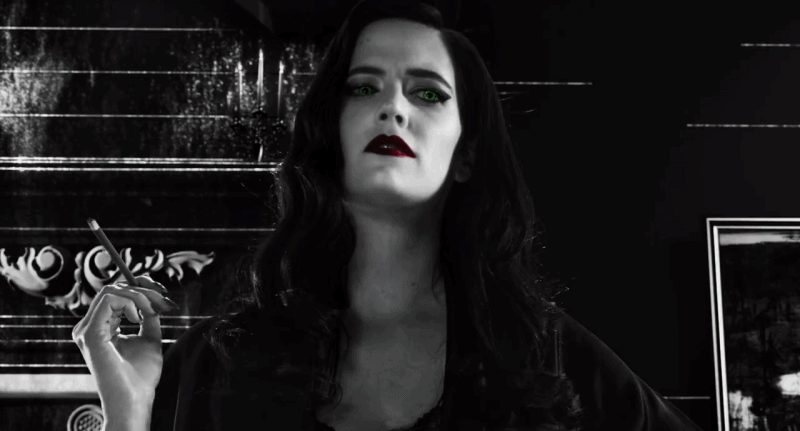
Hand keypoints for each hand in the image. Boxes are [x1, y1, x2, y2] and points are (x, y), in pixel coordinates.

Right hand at [72, 275, 178, 414]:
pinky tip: (139, 318)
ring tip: (154, 311)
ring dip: (140, 295)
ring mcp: (87, 329)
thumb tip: (153, 297)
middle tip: (164, 301)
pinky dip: (132, 301)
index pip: (115, 294)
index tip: (163, 294)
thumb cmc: (141, 374)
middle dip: (144, 289)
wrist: (134, 398)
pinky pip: (110, 298)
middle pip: (114, 289)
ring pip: (113, 290)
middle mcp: (89, 327)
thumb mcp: (149, 337)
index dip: (140, 287)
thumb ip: (148, 316)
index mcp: (100, 327)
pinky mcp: (90, 332)